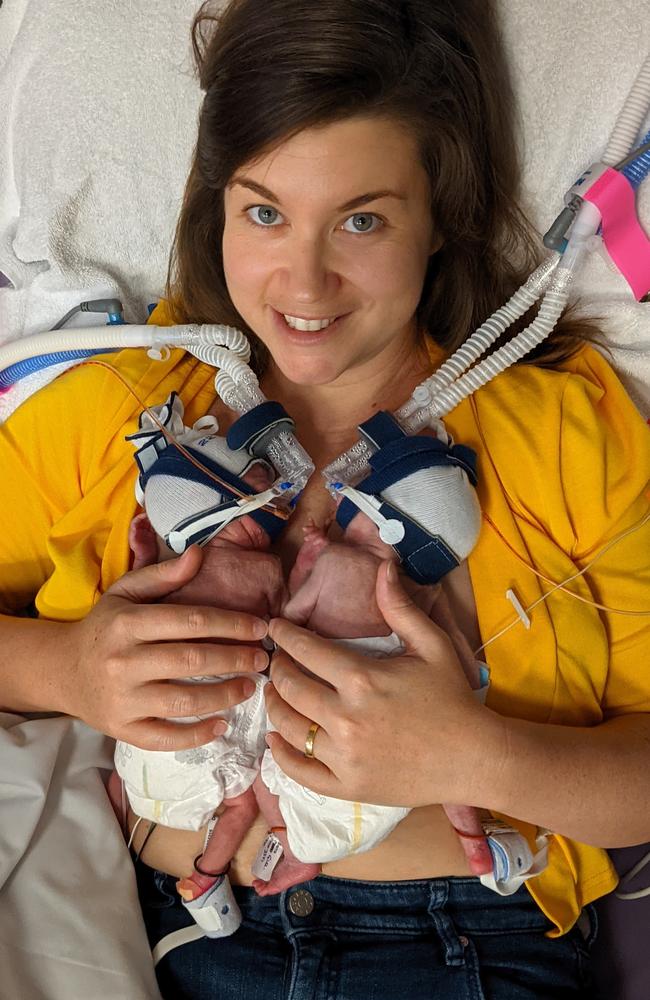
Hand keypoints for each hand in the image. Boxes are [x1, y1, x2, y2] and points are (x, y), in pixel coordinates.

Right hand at [65, 546, 268, 748]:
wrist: (62, 670)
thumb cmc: (105, 627)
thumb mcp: (126, 592)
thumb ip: (163, 574)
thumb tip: (199, 553)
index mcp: (128, 623)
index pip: (190, 621)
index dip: (230, 624)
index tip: (260, 627)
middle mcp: (123, 661)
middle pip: (191, 660)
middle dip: (235, 659)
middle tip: (262, 659)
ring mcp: (122, 699)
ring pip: (183, 702)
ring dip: (224, 696)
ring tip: (249, 687)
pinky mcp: (122, 728)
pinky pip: (164, 738)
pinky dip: (196, 736)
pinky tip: (221, 726)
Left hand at [265, 561, 496, 807]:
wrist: (472, 758)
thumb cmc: (452, 698)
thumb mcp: (432, 645)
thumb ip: (400, 607)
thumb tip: (384, 565)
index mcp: (362, 678)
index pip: (304, 650)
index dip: (284, 635)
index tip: (275, 628)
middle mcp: (345, 717)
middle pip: (289, 686)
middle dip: (277, 667)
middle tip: (276, 659)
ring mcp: (343, 756)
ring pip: (287, 726)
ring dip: (273, 704)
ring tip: (274, 692)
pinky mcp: (346, 786)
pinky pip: (298, 771)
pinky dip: (279, 753)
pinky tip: (276, 738)